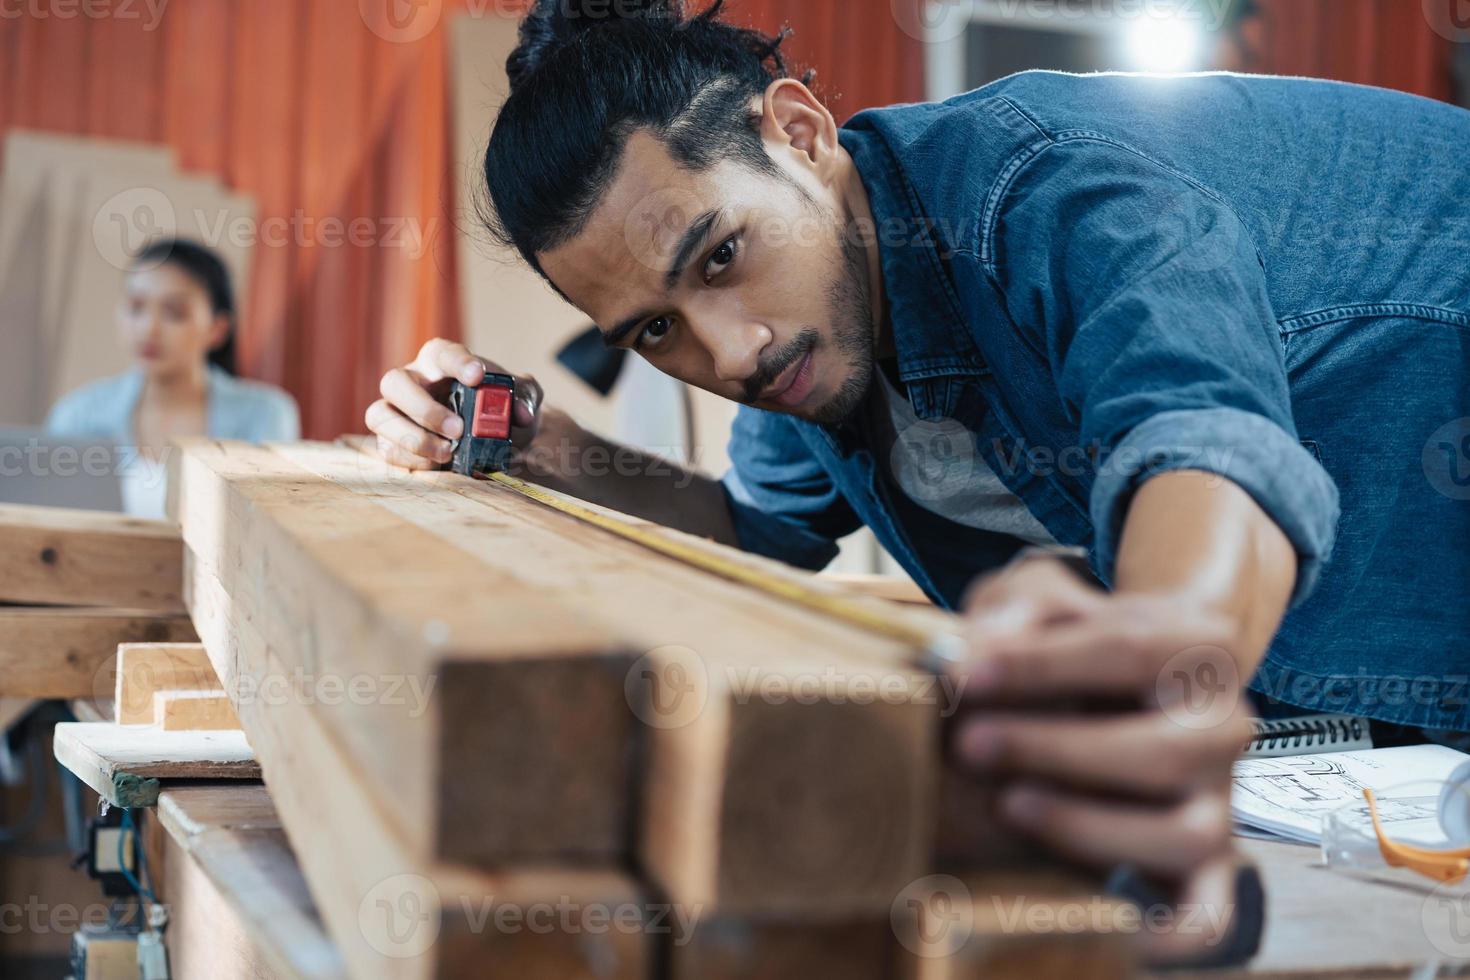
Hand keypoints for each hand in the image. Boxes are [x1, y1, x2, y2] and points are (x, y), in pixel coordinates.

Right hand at [364, 338, 545, 470]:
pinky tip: (438, 465)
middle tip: (458, 429)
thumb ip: (525, 396)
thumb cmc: (499, 407)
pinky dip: (412, 459)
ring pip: (380, 416)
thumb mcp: (520, 397)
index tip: (479, 376)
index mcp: (440, 361)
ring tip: (448, 453)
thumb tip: (522, 414)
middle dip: (424, 408)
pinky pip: (387, 449)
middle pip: (394, 382)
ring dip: (413, 437)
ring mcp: (395, 411)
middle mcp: (411, 381)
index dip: (457, 362)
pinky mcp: (392, 441)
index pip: (442, 352)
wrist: (491, 437)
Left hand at [947, 556, 1251, 960]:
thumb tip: (977, 651)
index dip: (1039, 665)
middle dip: (1056, 750)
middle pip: (1163, 750)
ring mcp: (1219, 798)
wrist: (1118, 679)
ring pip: (1185, 835)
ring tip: (1008, 804)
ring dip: (1089, 827)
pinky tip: (1109, 929)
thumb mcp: (1039, 597)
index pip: (1126, 649)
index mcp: (1197, 644)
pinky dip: (1170, 935)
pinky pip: (1208, 914)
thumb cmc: (1064, 637)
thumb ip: (1018, 607)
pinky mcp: (1205, 863)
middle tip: (968, 744)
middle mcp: (1225, 724)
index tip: (962, 674)